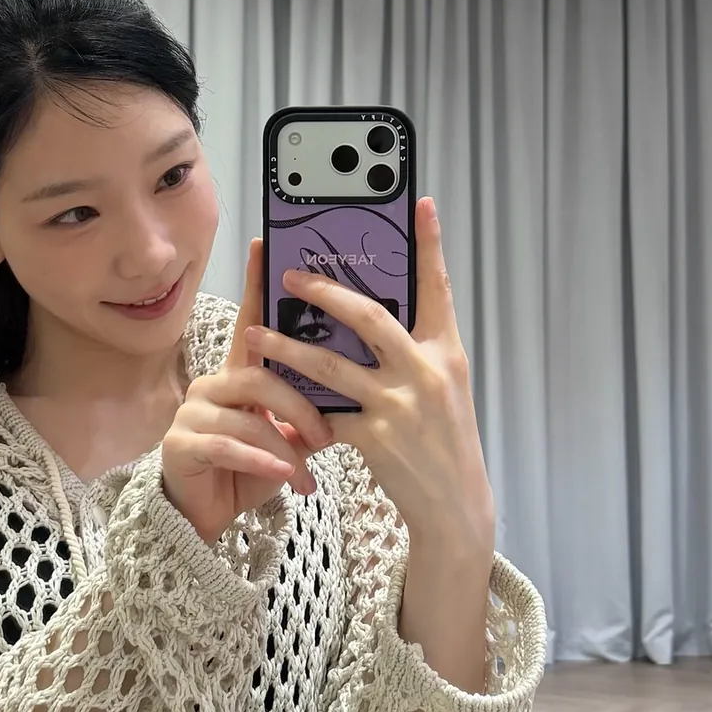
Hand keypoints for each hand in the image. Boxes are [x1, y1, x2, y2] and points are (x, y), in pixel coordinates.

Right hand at [162, 240, 333, 544]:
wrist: (208, 516)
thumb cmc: (254, 467)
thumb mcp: (290, 436)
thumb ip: (312, 406)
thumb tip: (362, 381)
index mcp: (241, 373)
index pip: (253, 322)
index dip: (257, 283)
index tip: (265, 243)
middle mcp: (214, 383)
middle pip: (262, 375)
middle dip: (300, 406)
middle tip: (327, 435)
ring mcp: (193, 412)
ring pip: (249, 413)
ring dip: (285, 444)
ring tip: (307, 470)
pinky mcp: (181, 444)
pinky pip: (229, 445)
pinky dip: (263, 462)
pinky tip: (284, 476)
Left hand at [246, 197, 495, 556]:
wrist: (456, 506)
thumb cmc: (446, 442)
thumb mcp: (444, 389)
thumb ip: (415, 353)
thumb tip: (371, 319)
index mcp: (447, 352)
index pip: (438, 288)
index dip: (429, 245)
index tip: (419, 204)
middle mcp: (426, 372)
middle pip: (369, 316)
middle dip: (324, 292)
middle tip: (289, 275)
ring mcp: (400, 405)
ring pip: (330, 365)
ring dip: (286, 347)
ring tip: (255, 334)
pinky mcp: (375, 438)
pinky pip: (325, 414)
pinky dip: (299, 411)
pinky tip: (275, 405)